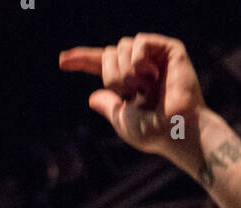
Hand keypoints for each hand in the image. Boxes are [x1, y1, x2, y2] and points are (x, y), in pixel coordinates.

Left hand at [58, 34, 206, 159]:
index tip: (62, 61)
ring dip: (124, 70)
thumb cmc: (156, 133)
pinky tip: (147, 74)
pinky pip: (140, 41)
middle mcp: (143, 69)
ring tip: (141, 87)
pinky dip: (138, 58)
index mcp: (132, 86)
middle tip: (128, 92)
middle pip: (109, 54)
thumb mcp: (124, 122)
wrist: (179, 131)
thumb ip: (109, 106)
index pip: (103, 67)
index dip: (82, 61)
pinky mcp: (170, 50)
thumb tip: (93, 96)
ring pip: (121, 46)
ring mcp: (157, 58)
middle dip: (111, 75)